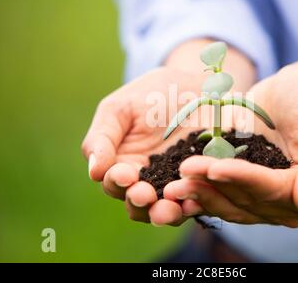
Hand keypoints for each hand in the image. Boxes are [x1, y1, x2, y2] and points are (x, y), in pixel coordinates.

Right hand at [82, 67, 207, 225]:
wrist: (197, 84)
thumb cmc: (152, 94)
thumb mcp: (121, 108)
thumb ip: (103, 136)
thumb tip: (94, 171)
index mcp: (123, 164)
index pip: (114, 183)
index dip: (116, 182)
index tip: (125, 174)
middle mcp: (148, 180)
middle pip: (138, 204)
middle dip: (139, 202)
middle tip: (144, 195)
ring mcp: (176, 183)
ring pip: (167, 209)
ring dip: (166, 213)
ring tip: (170, 208)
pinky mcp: (203, 181)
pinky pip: (198, 199)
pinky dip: (196, 203)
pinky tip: (196, 200)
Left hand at [163, 63, 297, 226]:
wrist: (297, 87)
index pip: (274, 190)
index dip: (244, 180)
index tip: (215, 168)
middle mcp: (289, 201)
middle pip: (248, 201)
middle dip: (214, 189)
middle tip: (182, 177)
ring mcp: (265, 196)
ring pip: (230, 204)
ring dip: (201, 195)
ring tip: (173, 186)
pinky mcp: (244, 186)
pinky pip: (221, 194)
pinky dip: (200, 192)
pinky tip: (177, 188)